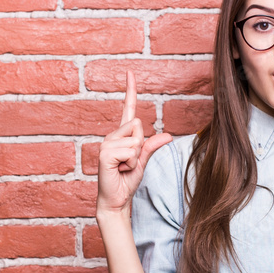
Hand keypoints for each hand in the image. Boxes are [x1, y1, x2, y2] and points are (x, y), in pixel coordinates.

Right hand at [96, 71, 171, 215]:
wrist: (116, 200)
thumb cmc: (126, 181)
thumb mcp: (143, 162)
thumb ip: (152, 147)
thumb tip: (168, 135)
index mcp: (121, 135)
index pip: (127, 108)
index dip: (129, 90)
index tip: (130, 72)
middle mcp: (112, 136)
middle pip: (138, 125)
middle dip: (141, 146)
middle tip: (129, 162)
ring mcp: (106, 143)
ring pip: (136, 139)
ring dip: (136, 157)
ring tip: (124, 167)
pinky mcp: (105, 153)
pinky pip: (130, 151)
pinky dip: (130, 163)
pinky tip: (119, 170)